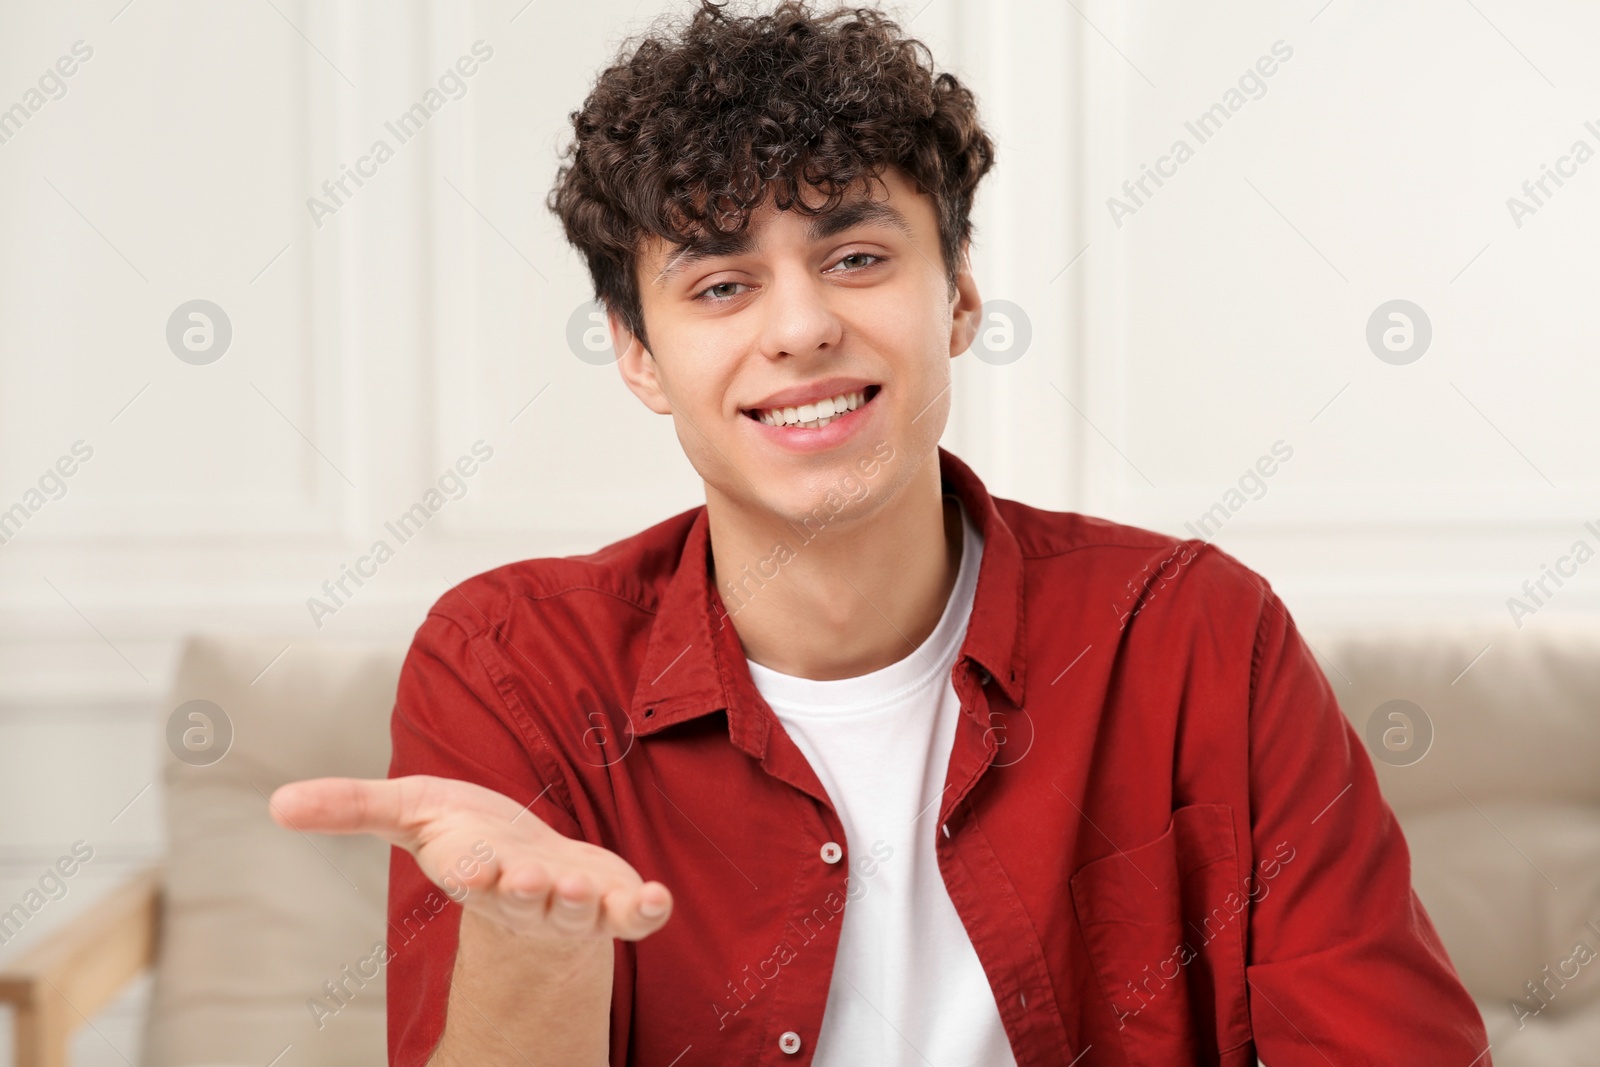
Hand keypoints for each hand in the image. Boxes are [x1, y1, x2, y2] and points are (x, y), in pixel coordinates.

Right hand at [268, 774, 672, 942]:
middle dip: (527, 892)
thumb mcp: (410, 811)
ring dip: (581, 903)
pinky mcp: (614, 905)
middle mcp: (523, 895)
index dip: (475, 871)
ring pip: (576, 912)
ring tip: (581, 888)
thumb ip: (350, 807)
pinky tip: (659, 899)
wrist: (534, 873)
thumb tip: (275, 802)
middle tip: (528, 881)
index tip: (475, 864)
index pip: (471, 875)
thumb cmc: (473, 838)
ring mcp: (571, 906)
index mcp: (475, 870)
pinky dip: (646, 911)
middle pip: (524, 900)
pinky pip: (632, 916)